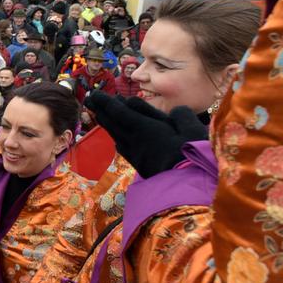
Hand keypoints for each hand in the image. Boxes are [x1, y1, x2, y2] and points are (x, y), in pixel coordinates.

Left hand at [85, 94, 207, 177]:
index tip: (95, 93)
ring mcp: (134, 154)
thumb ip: (182, 116)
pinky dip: (116, 137)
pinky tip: (117, 139)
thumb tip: (175, 111)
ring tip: (100, 114)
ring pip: (115, 135)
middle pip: (112, 123)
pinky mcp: (138, 165)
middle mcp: (133, 140)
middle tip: (89, 100)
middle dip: (100, 109)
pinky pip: (122, 147)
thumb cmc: (191, 156)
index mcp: (144, 128)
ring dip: (106, 123)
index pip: (119, 112)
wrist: (184, 189)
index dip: (106, 102)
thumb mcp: (193, 131)